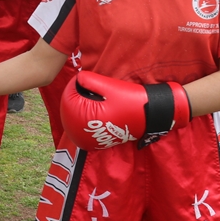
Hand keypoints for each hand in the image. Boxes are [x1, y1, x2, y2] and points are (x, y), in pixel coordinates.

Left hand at [60, 71, 190, 151]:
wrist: (151, 116)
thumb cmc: (131, 100)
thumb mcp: (110, 86)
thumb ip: (90, 80)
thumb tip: (78, 78)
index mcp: (84, 118)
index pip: (68, 96)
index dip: (75, 84)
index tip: (84, 78)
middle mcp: (85, 133)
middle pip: (70, 108)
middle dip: (77, 95)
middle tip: (88, 86)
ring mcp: (91, 139)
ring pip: (76, 119)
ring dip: (81, 106)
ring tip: (91, 96)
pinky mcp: (98, 142)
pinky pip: (84, 128)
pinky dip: (86, 118)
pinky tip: (94, 108)